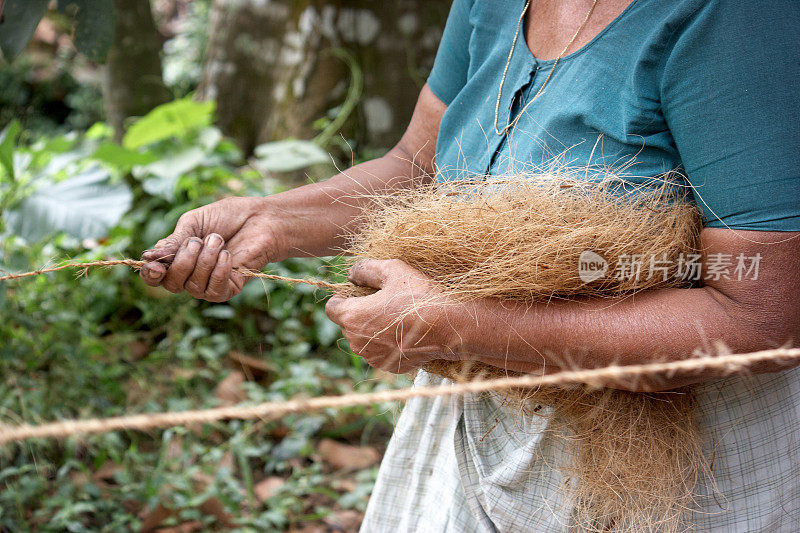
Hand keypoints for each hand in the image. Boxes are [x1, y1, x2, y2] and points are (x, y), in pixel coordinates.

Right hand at [139, 197, 285, 301]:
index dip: (150, 274)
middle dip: (183, 260)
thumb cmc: (229, 217)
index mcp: (178, 258)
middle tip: (199, 240)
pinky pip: (213, 290)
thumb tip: (148, 257)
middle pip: (171, 283)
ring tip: (219, 241)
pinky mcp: (228, 290)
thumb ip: (174, 240)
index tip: (155, 264)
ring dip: (205, 259)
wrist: (261, 219)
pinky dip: (219, 270)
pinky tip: (228, 256)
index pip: (155, 276)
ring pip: (192, 286)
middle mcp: (191, 275)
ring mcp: (209, 285)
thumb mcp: (194, 223)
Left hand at [325, 259, 461, 372]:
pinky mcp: (388, 366)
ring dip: (372, 328)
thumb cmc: (420, 296)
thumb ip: (365, 269)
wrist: (451, 327)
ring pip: (363, 339)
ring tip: (397, 316)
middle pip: (347, 323)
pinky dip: (387, 342)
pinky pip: (379, 351)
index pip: (331, 307)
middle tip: (385, 301)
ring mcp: (373, 357)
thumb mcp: (392, 270)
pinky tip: (406, 332)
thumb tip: (352, 273)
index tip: (361, 291)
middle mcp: (357, 342)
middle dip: (360, 312)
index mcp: (352, 317)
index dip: (344, 296)